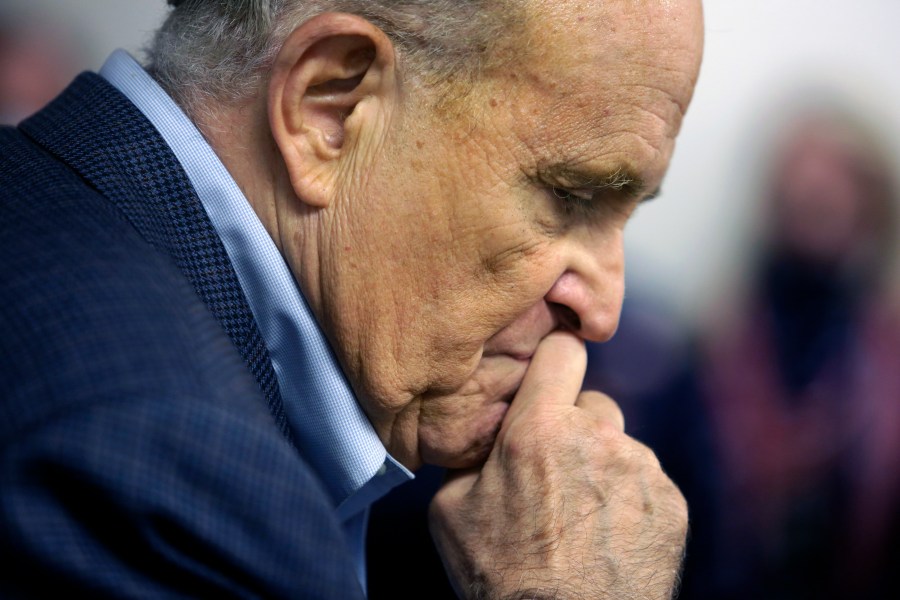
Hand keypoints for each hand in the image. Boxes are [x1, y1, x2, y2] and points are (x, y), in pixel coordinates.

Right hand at [429, 330, 686, 598]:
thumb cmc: (502, 577)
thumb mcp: (451, 509)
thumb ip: (471, 455)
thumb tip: (485, 435)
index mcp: (539, 428)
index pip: (562, 350)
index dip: (554, 360)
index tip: (549, 377)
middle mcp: (597, 437)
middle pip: (592, 404)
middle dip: (574, 428)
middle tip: (554, 474)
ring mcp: (640, 469)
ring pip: (620, 446)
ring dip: (602, 467)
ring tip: (580, 517)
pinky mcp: (671, 502)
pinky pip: (647, 481)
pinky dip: (630, 499)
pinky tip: (607, 534)